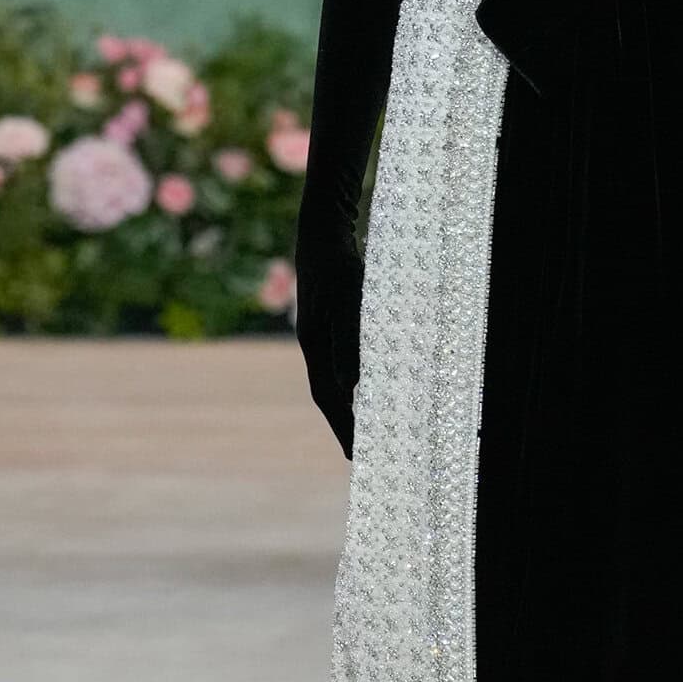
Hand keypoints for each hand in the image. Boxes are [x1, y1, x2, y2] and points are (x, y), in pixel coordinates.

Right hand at [297, 249, 363, 460]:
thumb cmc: (338, 262)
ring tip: (366, 425)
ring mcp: (320, 330)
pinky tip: (368, 380)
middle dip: (344, 422)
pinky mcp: (331, 317)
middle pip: (328, 392)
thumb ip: (349, 340)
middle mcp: (314, 342)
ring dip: (348, 402)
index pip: (327, 396)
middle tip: (362, 452)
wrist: (322, 227)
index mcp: (314, 343)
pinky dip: (354, 376)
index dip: (342, 425)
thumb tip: (351, 386)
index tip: (356, 454)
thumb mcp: (348, 299)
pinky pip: (341, 357)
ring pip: (334, 375)